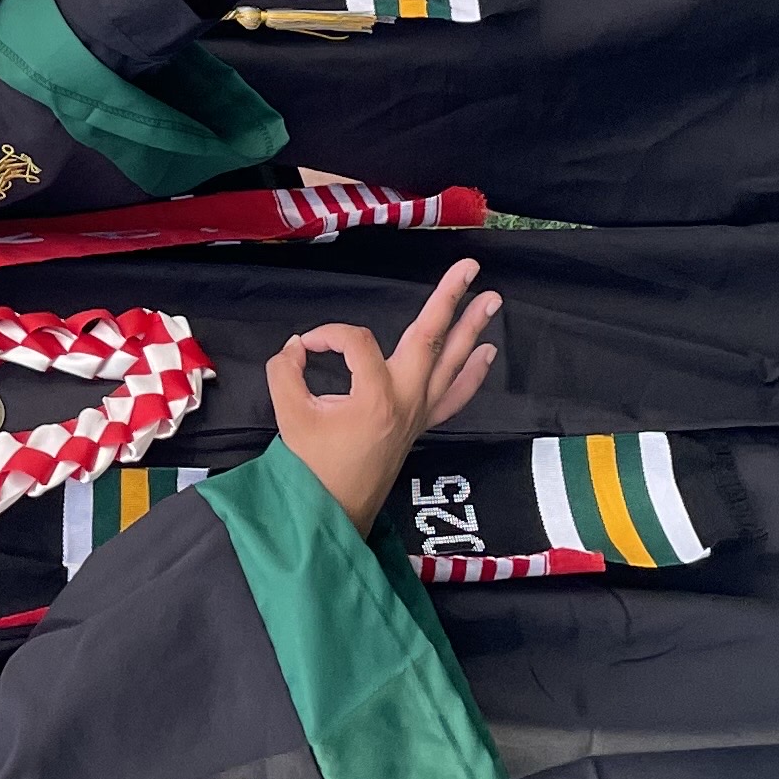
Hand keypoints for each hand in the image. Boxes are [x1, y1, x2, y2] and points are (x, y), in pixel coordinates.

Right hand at [270, 259, 504, 529]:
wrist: (332, 511)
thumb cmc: (312, 467)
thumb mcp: (289, 414)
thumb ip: (286, 372)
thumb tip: (296, 347)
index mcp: (375, 395)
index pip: (355, 342)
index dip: (327, 336)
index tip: (304, 347)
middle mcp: (406, 400)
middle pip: (430, 338)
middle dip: (450, 300)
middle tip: (469, 266)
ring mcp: (418, 413)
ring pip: (451, 364)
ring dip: (472, 329)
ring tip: (493, 299)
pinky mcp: (420, 425)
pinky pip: (454, 396)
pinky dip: (472, 374)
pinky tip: (486, 353)